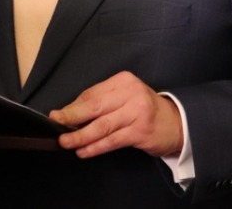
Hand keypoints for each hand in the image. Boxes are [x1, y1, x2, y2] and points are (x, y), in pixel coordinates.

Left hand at [49, 71, 182, 158]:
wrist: (176, 122)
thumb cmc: (144, 109)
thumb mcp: (124, 97)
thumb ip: (102, 101)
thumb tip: (72, 112)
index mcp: (123, 80)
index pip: (92, 93)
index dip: (73, 106)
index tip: (57, 115)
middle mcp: (130, 93)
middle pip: (95, 106)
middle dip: (72, 117)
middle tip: (56, 124)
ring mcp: (137, 112)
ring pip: (102, 125)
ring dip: (81, 135)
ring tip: (66, 142)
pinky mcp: (141, 131)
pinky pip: (113, 140)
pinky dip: (96, 147)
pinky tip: (84, 151)